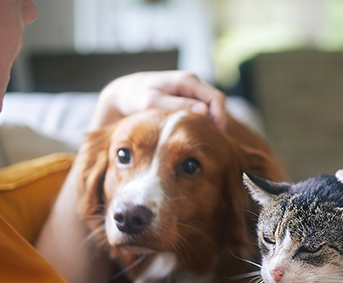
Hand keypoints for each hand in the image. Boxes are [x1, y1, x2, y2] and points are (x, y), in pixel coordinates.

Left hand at [91, 71, 226, 130]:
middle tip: (210, 142)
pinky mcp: (185, 99)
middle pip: (215, 104)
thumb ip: (177, 105)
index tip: (215, 135)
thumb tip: (203, 111)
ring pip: (209, 108)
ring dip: (208, 123)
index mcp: (187, 80)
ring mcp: (189, 91)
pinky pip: (200, 110)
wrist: (122, 94)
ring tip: (202, 140)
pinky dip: (199, 122)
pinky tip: (193, 135)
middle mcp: (192, 83)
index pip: (216, 98)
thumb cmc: (134, 97)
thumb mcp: (151, 102)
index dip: (220, 117)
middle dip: (216, 122)